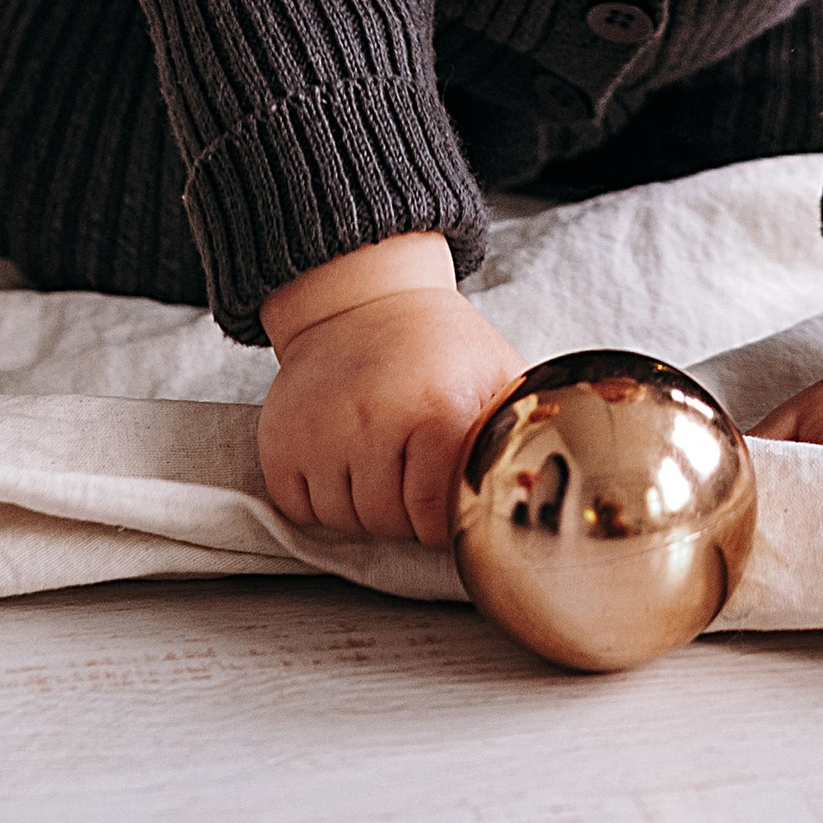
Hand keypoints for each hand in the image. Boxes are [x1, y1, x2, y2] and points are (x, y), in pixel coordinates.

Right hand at [257, 259, 524, 544]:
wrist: (359, 299)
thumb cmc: (435, 345)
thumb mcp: (494, 373)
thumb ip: (518, 431)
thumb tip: (542, 488)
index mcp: (438, 408)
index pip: (434, 515)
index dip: (442, 518)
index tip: (445, 498)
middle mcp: (373, 420)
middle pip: (388, 522)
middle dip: (404, 511)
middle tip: (410, 466)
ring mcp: (320, 432)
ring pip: (344, 521)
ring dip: (363, 505)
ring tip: (378, 456)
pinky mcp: (279, 440)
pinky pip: (300, 510)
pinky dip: (320, 497)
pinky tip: (342, 457)